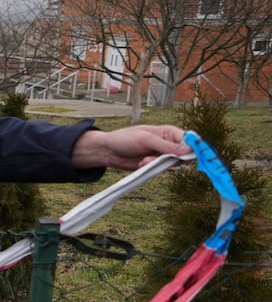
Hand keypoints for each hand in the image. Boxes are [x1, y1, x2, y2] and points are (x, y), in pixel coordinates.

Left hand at [70, 124, 186, 170]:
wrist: (108, 151)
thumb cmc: (125, 139)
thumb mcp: (146, 140)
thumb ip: (167, 146)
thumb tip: (189, 151)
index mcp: (169, 132)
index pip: (189, 139)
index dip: (194, 147)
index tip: (191, 155)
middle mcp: (168, 144)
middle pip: (184, 154)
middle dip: (173, 158)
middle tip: (160, 158)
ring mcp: (162, 155)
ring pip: (173, 164)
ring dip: (159, 164)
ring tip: (144, 160)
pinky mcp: (155, 165)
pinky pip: (161, 170)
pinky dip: (152, 168)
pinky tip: (141, 163)